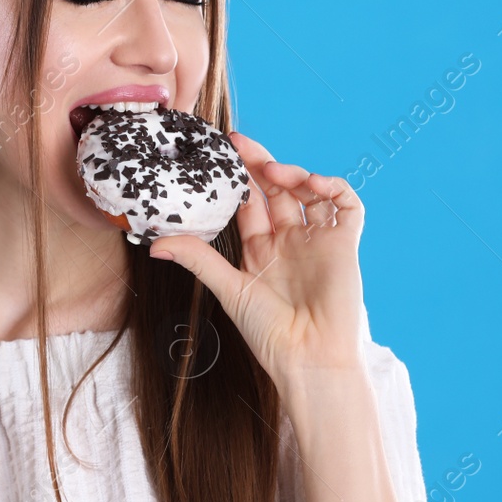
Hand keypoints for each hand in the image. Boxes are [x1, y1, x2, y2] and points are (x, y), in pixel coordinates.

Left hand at [147, 133, 368, 389]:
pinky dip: (332, 186)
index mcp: (260, 250)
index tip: (218, 153)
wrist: (308, 359)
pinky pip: (346, 205)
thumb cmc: (269, 333)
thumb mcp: (228, 289)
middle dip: (259, 164)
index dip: (236, 178)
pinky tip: (311, 184)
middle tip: (239, 143)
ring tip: (272, 170)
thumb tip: (154, 245)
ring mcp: (317, 240)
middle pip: (276, 190)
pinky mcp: (344, 245)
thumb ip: (198, 259)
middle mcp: (289, 241)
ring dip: (293, 173)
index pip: (249, 202)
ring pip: (308, 190)